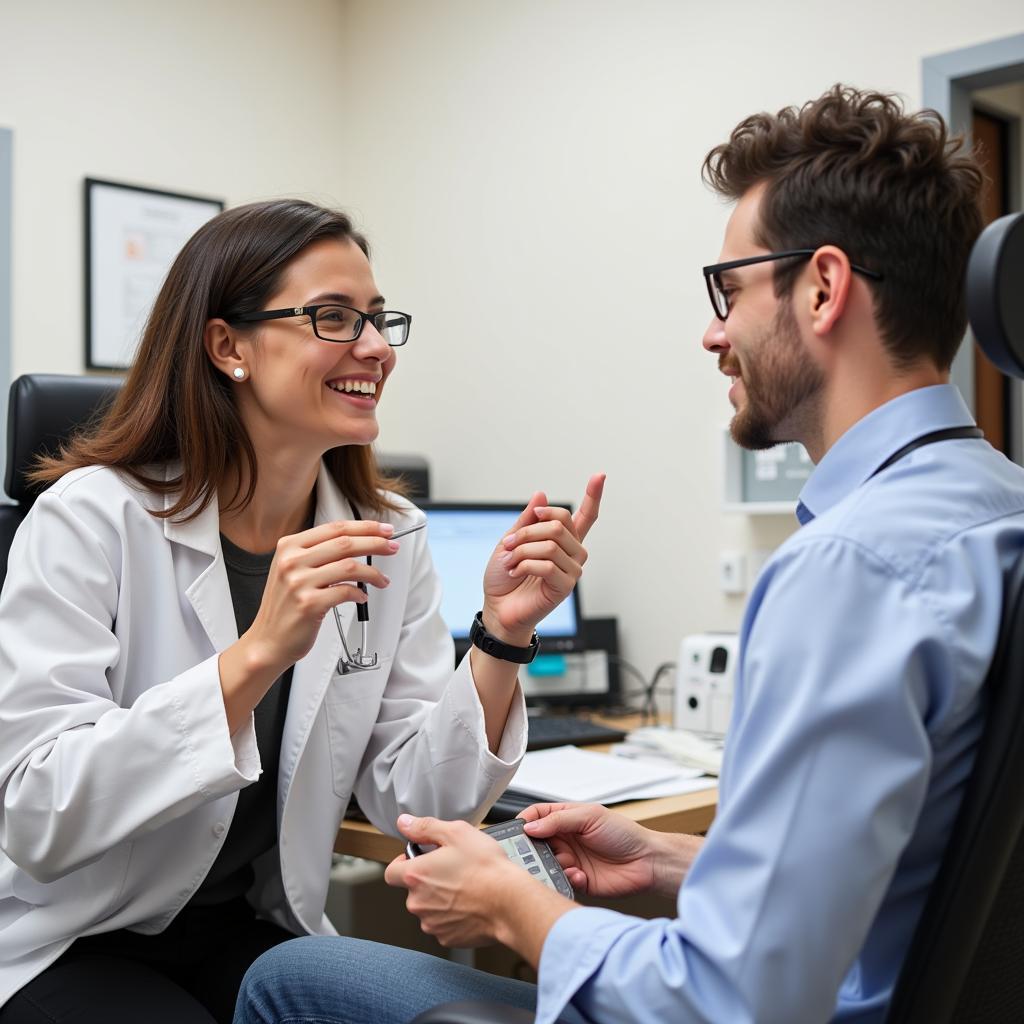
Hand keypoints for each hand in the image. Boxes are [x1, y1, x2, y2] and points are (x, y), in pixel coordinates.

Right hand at [243, 520, 397, 674]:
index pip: (335, 528)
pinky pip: (346, 592)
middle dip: (375, 543)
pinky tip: (362, 598)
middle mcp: (292, 561)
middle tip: (392, 547)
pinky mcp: (308, 604)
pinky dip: (360, 594)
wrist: (268, 640)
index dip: (365, 527)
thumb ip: (319, 553)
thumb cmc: (286, 606)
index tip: (384, 530)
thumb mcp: (293, 570)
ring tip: (382, 580)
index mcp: (289, 546)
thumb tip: (360, 541)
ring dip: (373, 573)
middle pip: (345, 543)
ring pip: (349, 566)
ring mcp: (298, 582)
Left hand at [385, 815, 524, 947]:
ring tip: (464, 887)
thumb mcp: (457, 833)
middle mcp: (418, 903)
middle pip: (413, 890)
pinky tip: (470, 903)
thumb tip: (404, 823)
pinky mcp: (447, 938)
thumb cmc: (486, 868)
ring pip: (428, 908)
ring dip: (440, 899)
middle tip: (452, 870)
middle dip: (428, 880)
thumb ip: (425, 827)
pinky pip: (443, 924)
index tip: (418, 859)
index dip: (403, 863)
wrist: (510, 902)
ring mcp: (432, 923)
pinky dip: (453, 916)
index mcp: (416, 876)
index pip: (391, 872)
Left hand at [480, 473, 604, 641]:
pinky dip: (525, 565)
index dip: (593, 495)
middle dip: (527, 531)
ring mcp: (571, 571)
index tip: (600, 476)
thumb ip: (527, 520)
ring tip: (510, 561)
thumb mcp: (510, 541)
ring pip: (551, 544)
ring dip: (522, 550)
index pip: (585, 516)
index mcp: (562, 541)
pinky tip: (517, 573)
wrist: (497, 608)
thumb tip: (541, 496)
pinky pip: (546, 565)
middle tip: (508, 544)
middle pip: (560, 524)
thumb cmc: (504, 577)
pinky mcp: (564, 587)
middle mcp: (572, 554)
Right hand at [519, 802, 659, 897]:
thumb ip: (559, 820)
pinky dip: (567, 879)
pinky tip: (580, 875)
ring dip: (550, 866)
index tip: (518, 831)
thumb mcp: (590, 816)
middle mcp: (565, 840)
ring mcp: (570, 860)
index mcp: (566, 819)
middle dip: (532, 850)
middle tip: (532, 854)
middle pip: (536, 843)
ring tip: (565, 864)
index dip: (525, 823)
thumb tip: (530, 826)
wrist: (647, 862)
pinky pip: (561, 882)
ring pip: (546, 865)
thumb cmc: (624, 833)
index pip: (536, 817)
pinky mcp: (577, 881)